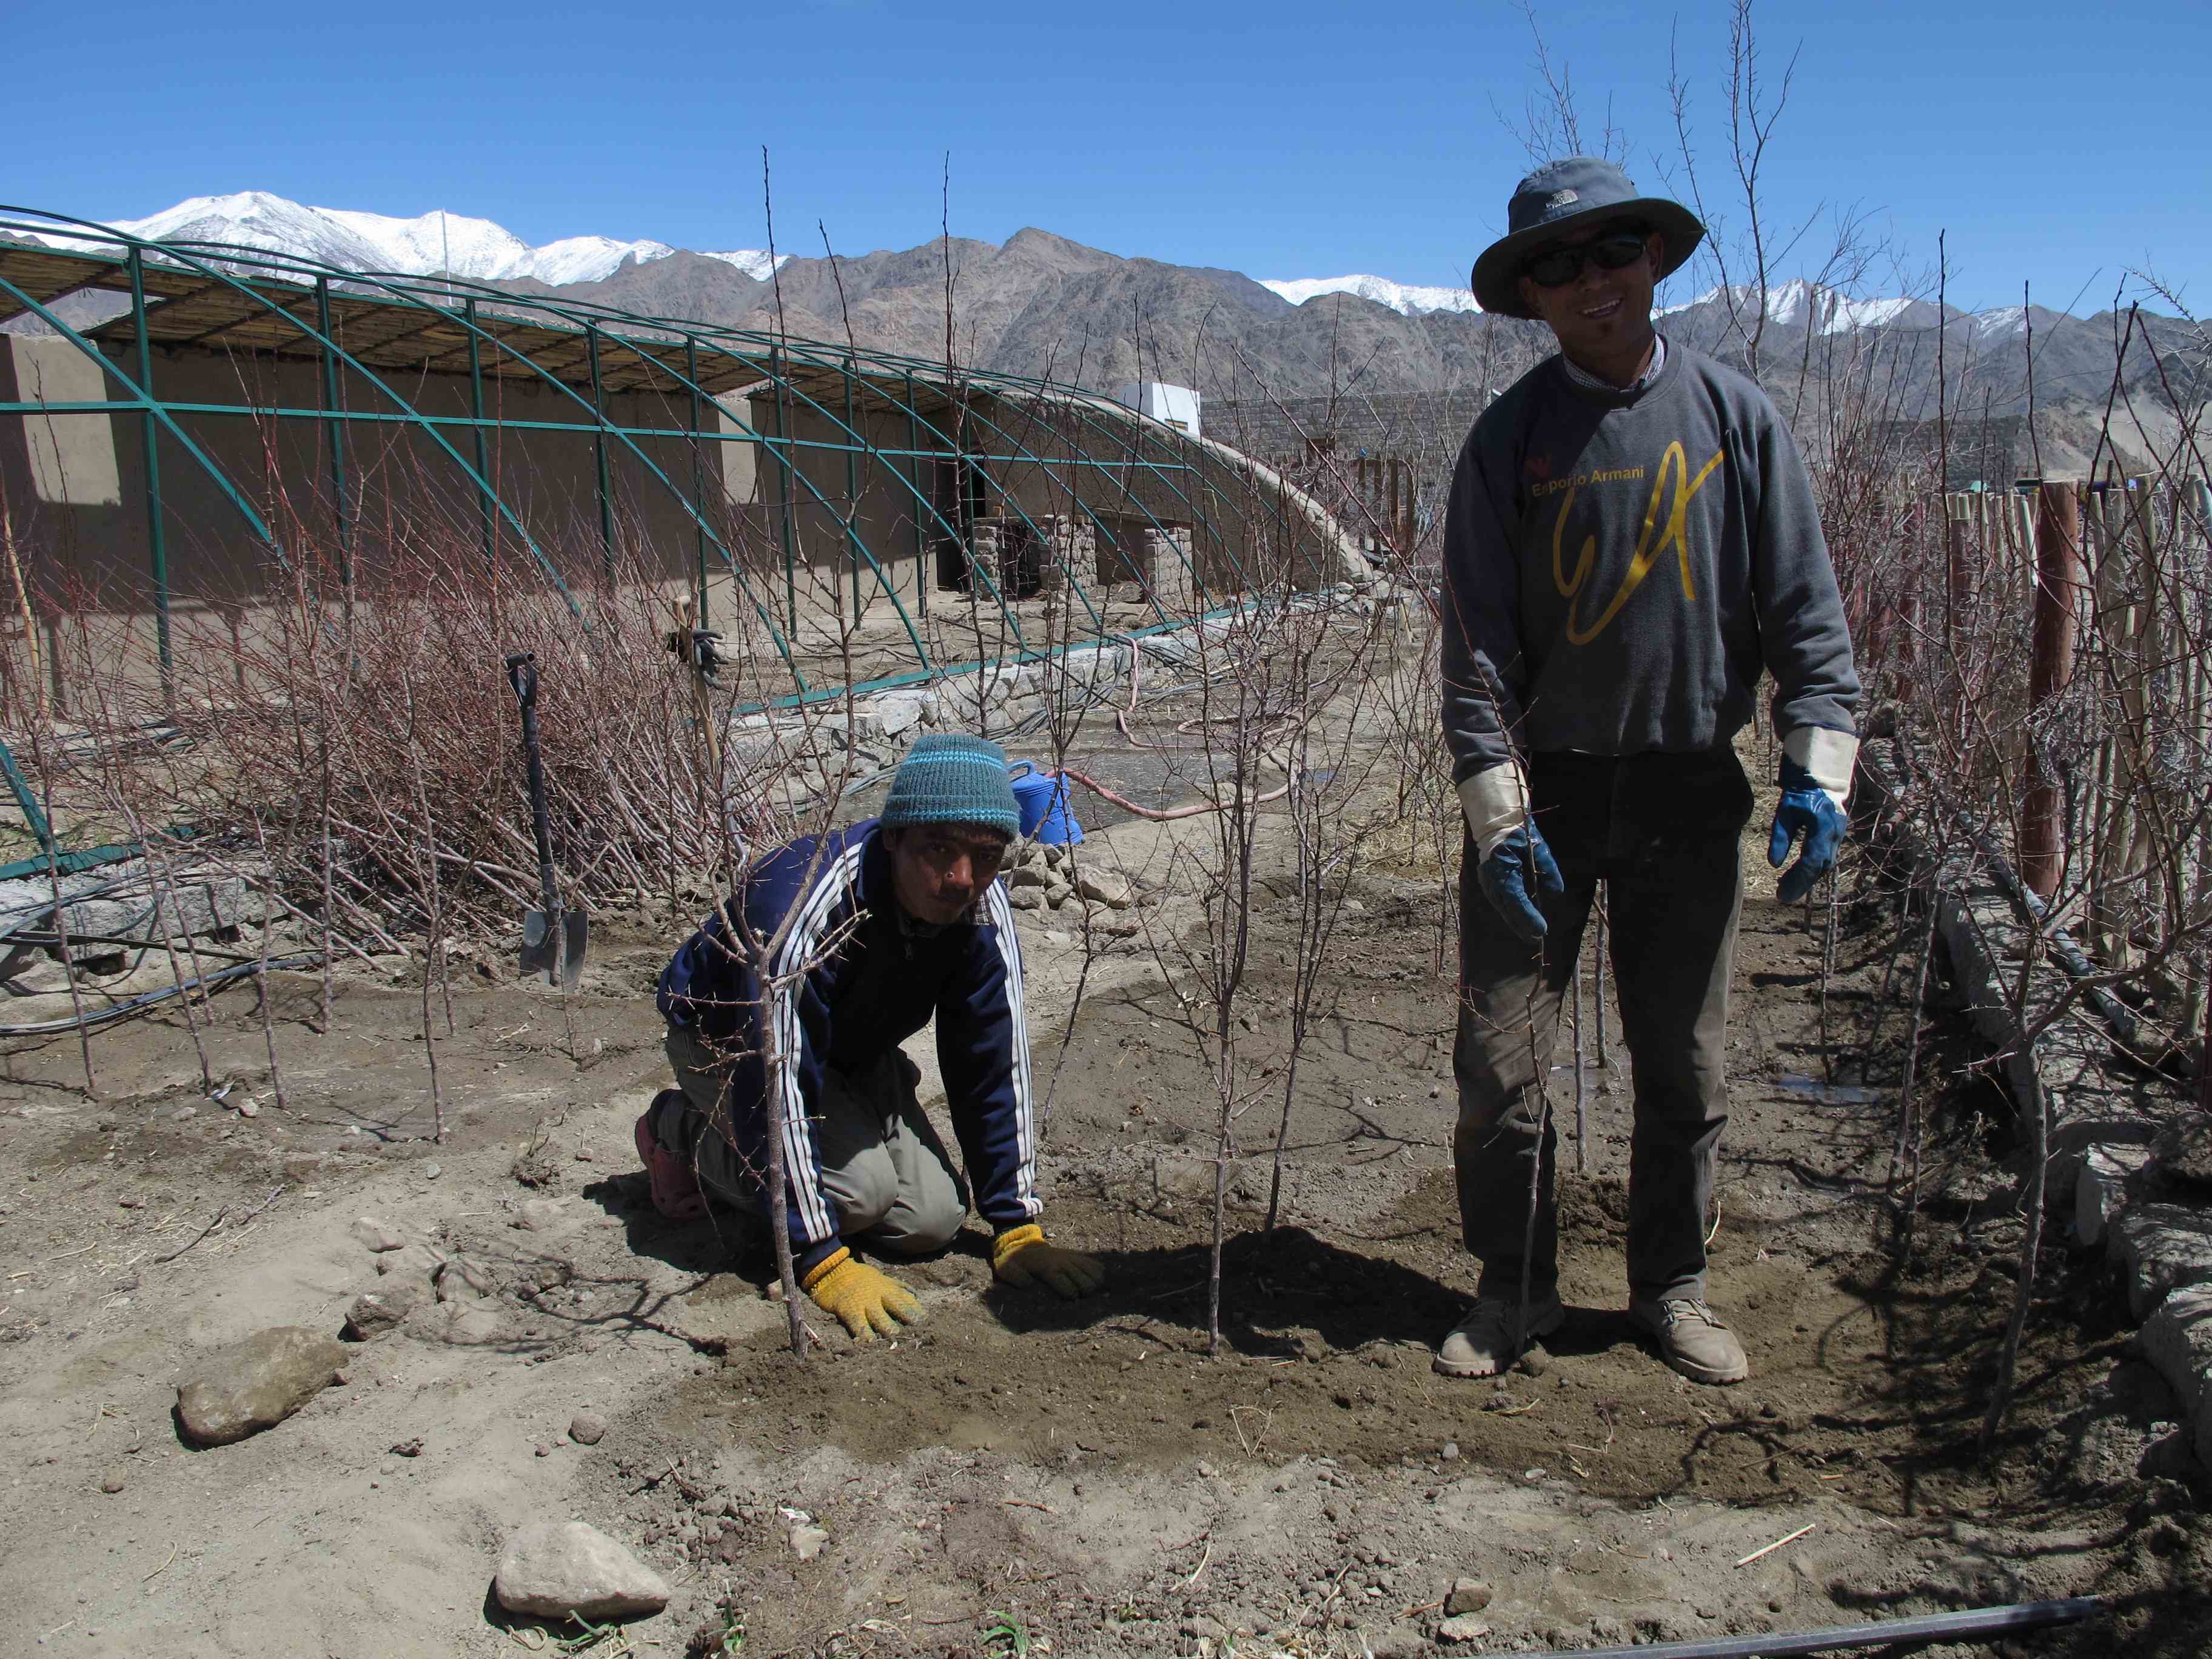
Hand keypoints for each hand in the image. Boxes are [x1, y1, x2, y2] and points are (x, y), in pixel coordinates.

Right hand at [801, 1247, 920, 1338]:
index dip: (917, 1310)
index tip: (928, 1322)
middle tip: (920, 1331)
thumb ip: (899, 1287)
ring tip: (897, 1338)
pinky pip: (859, 1324)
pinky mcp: (849, 1310)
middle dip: (909, 1318)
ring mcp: (865, 1302)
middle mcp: (879, 1295)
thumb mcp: (882, 1278)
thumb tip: (916, 1296)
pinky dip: (865, 1334)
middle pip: (898, 1306)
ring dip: (889, 1328)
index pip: (907, 1298)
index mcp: (888, 1287)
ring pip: (880, 1317)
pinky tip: (871, 1344)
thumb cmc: (860, 1277)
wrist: (834, 1271)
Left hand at [993, 1224, 1103, 1297]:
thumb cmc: (1014, 1261)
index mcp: (1049, 1268)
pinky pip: (1094, 1263)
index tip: (1068, 1302)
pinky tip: (1096, 1281)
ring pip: (1094, 1272)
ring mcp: (1071, 1258)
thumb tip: (1027, 1286)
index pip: (1068, 1287)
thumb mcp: (1006, 1268)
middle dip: (1085, 1293)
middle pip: (1086, 1281)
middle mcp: (1063, 1263)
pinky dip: (1098, 1273)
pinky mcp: (1076, 1255)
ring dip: (1094, 1284)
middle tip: (1079, 1298)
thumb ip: (1014, 1277)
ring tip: (1088, 1292)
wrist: (1022, 1243)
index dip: (1071, 1297)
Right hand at [1477, 824, 1564, 945]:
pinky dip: (1509, 913)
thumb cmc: (1519, 833)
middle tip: (1536, 940)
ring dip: (1515, 922)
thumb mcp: (1539, 848)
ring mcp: (1486, 881)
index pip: (1516, 899)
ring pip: (1502, 908)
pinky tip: (1518, 921)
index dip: (1528, 917)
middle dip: (1522, 926)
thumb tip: (1556, 893)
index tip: (1542, 930)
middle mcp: (1491, 878)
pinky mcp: (1487, 883)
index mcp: (1503, 868)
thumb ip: (1548, 870)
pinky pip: (1499, 902)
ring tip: (1529, 935)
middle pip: (1507, 909)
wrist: (1496, 824)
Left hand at [1767, 757, 1847, 904]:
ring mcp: (1838, 835)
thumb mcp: (1784, 813)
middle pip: (1820, 867)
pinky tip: (1798, 875)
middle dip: (1801, 883)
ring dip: (1807, 878)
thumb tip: (1773, 864)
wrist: (1818, 779)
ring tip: (1785, 887)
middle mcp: (1835, 834)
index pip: (1811, 861)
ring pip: (1825, 865)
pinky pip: (1826, 858)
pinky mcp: (1836, 836)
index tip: (1782, 893)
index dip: (1797, 880)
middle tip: (1782, 895)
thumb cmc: (1799, 794)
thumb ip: (1779, 838)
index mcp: (1823, 827)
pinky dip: (1812, 869)